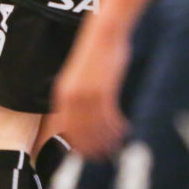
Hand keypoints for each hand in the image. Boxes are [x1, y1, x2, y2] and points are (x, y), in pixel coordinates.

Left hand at [52, 13, 130, 158]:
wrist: (105, 33)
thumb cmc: (98, 55)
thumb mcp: (82, 79)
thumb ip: (81, 100)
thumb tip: (90, 122)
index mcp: (62, 95)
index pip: (69, 131)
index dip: (81, 146)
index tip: (92, 154)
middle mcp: (70, 97)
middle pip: (82, 134)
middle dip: (96, 146)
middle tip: (110, 153)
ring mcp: (85, 94)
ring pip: (96, 128)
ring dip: (109, 138)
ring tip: (120, 141)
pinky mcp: (101, 90)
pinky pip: (108, 117)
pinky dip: (117, 127)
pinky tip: (126, 128)